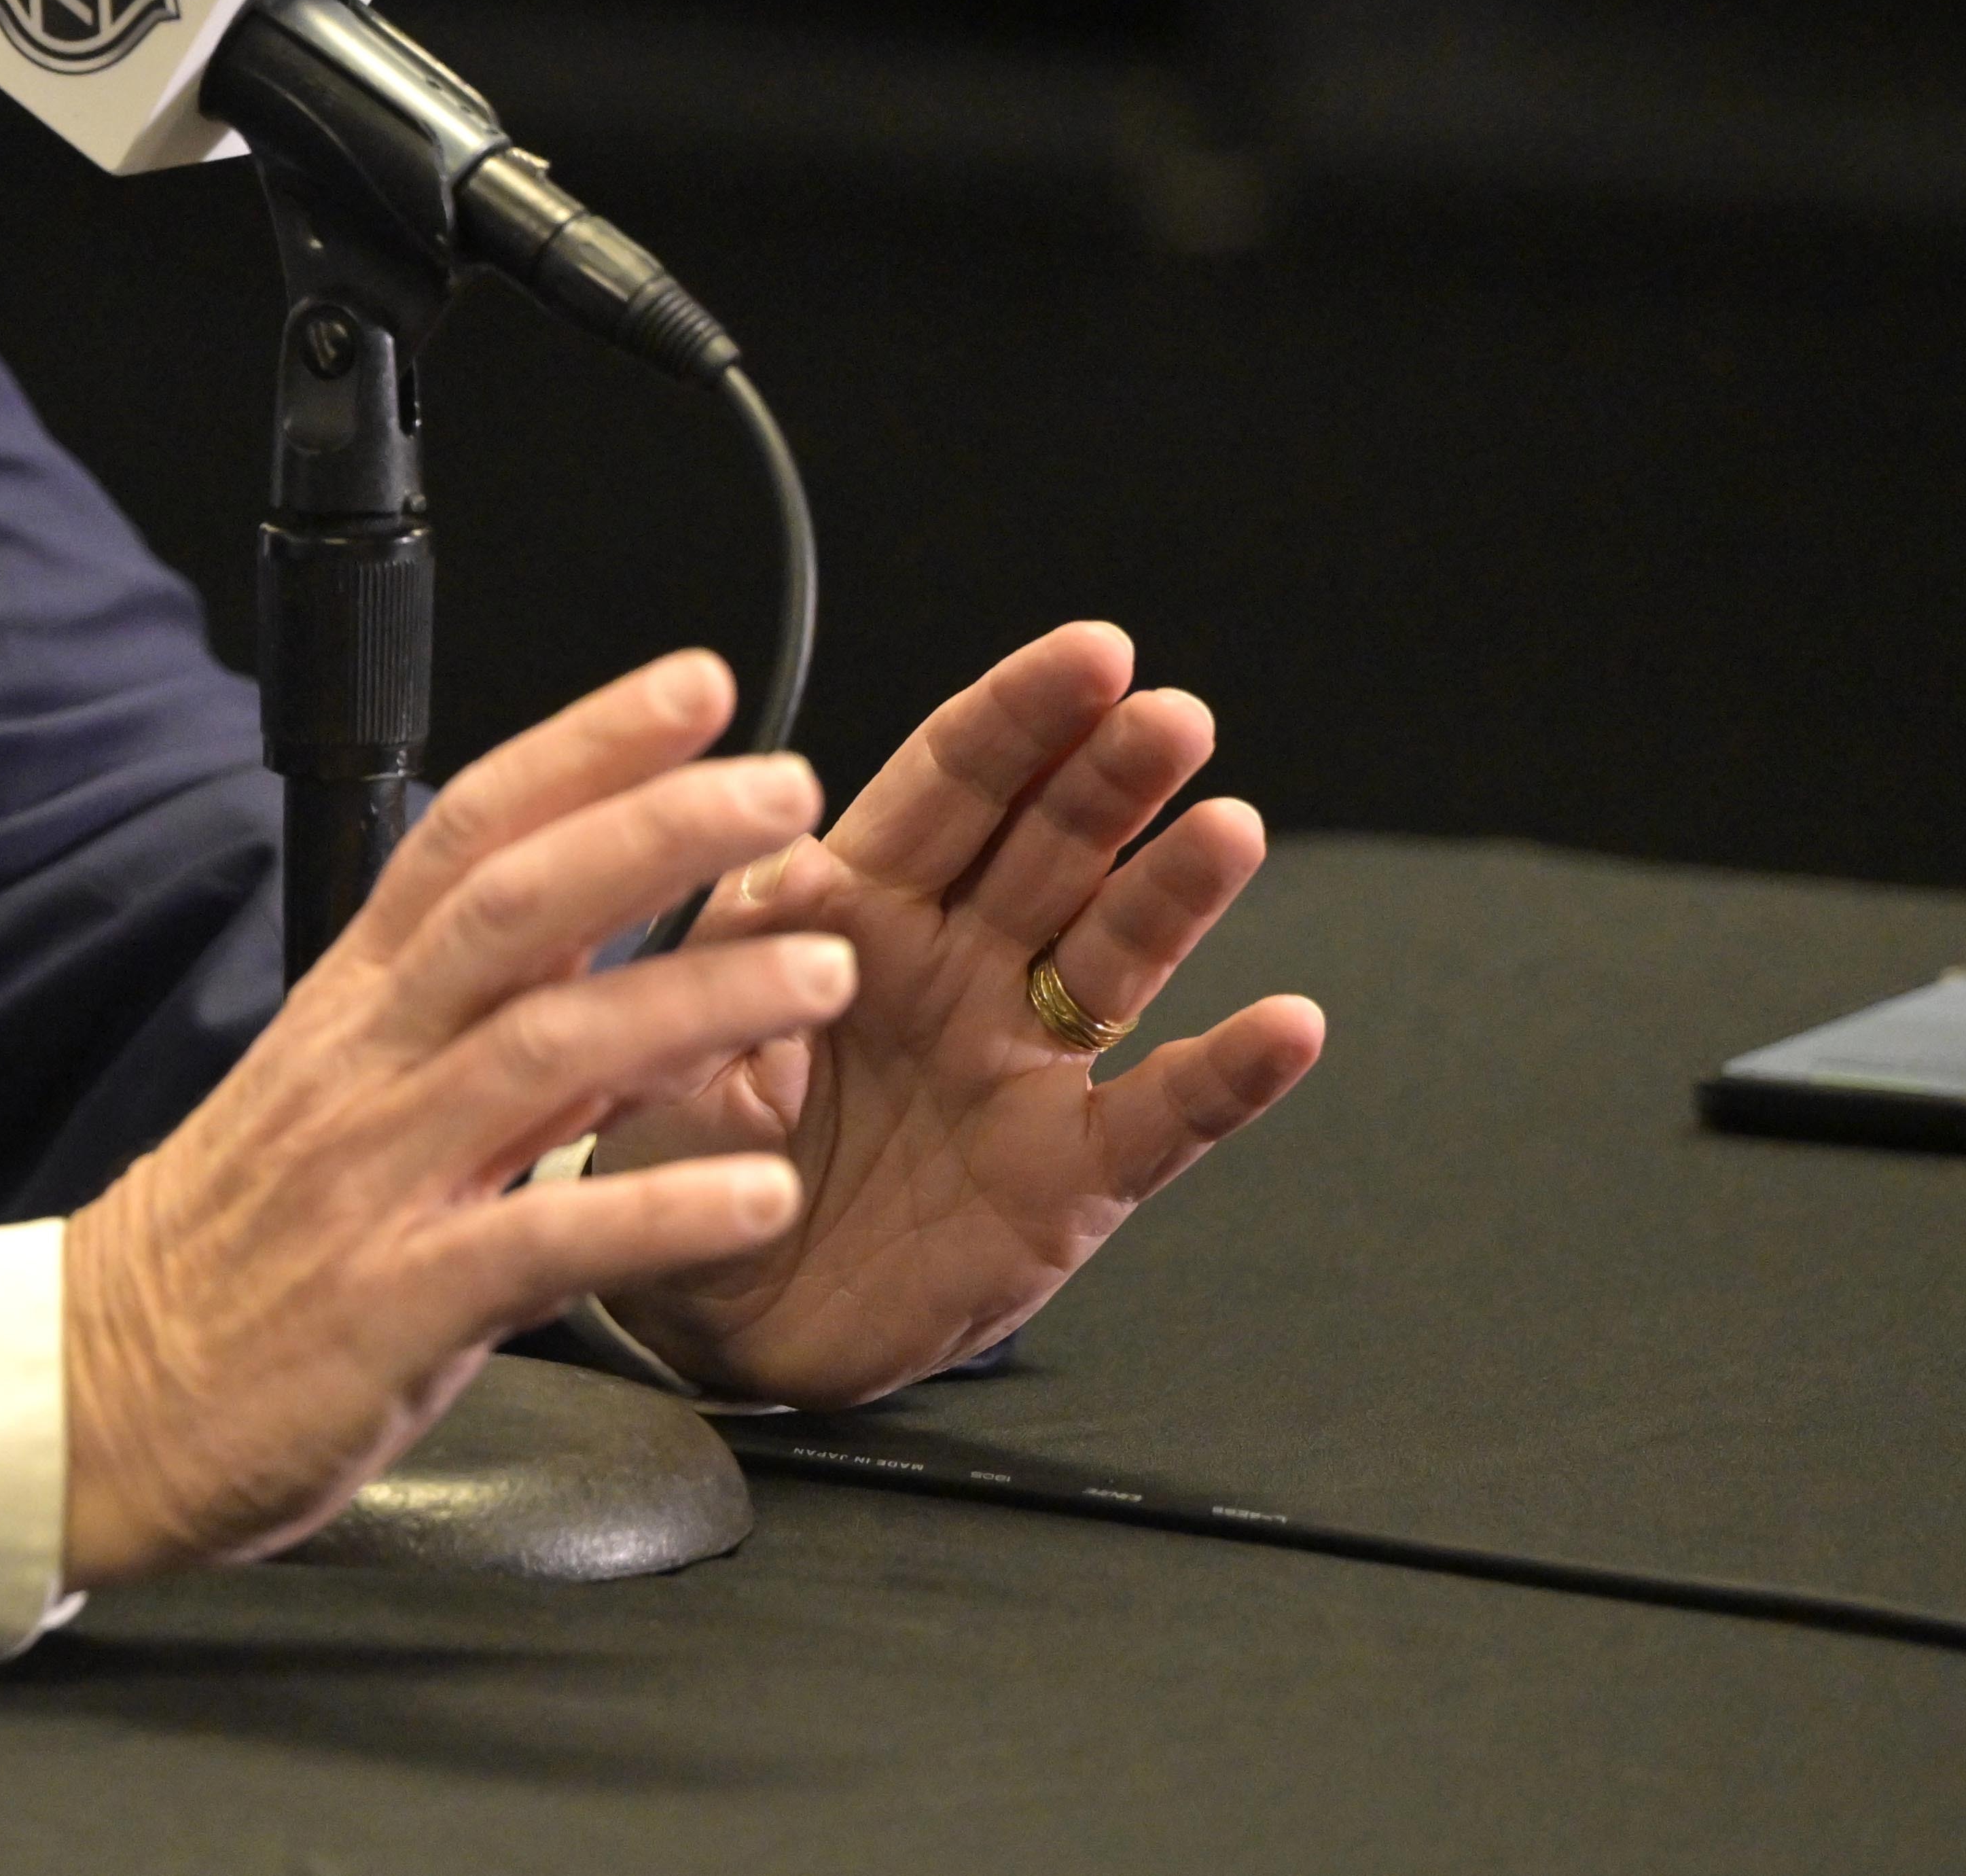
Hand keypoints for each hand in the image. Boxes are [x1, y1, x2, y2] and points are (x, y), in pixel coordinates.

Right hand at [58, 657, 849, 1583]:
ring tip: (825, 970)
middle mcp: (364, 1068)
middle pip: (511, 907)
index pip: (468, 835)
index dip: (584, 749)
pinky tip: (762, 1193)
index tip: (698, 687)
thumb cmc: (233, 1256)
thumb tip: (633, 969)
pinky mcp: (392, 1306)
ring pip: (542, 1049)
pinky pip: (539, 1242)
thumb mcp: (346, 1108)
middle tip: (787, 784)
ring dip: (694, 998)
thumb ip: (490, 1036)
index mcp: (352, 1009)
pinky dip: (657, 1211)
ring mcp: (375, 1180)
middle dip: (653, 829)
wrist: (94, 1395)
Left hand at [588, 620, 1330, 1408]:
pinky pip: (1163, 1115)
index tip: (1092, 652)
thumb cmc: (685, 1155)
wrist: (712, 1313)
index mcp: (858, 908)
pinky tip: (1289, 1026)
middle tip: (1170, 714)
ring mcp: (1023, 1062)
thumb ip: (734, 955)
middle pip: (1053, 844)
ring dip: (1178, 890)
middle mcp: (959, 966)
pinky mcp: (1068, 1174)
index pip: (952, 785)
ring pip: (1119, 952)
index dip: (1020, 717)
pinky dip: (1229, 1074)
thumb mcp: (677, 1039)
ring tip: (1228, 828)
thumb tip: (784, 859)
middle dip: (1112, 773)